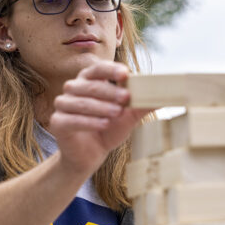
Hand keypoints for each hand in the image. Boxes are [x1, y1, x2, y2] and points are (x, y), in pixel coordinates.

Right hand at [50, 60, 151, 175]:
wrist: (91, 155)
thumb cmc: (108, 129)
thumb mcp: (128, 116)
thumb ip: (142, 104)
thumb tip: (166, 94)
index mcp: (88, 80)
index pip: (97, 69)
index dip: (110, 70)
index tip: (125, 74)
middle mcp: (73, 89)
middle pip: (89, 85)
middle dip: (109, 91)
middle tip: (126, 98)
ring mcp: (62, 105)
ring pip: (80, 102)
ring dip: (100, 107)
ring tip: (117, 113)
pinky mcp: (57, 123)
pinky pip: (72, 119)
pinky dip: (89, 121)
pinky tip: (103, 124)